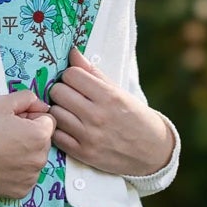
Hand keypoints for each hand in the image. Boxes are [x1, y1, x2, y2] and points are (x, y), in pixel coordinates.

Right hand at [0, 89, 55, 195]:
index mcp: (40, 135)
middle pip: (43, 142)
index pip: (48, 122)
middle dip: (30, 137)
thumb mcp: (3, 103)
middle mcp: (40, 159)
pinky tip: (1, 165)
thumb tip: (42, 106)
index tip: (15, 122)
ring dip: (25, 155)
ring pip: (35, 161)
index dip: (32, 118)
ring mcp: (31, 177)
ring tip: (2, 151)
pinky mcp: (21, 191)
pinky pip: (26, 178)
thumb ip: (28, 99)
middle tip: (6, 136)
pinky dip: (17, 172)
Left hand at [45, 49, 174, 175]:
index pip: (71, 74)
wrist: (151, 151)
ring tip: (70, 113)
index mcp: (109, 96)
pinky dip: (59, 130)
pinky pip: (57, 136)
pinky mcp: (83, 153)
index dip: (71, 76)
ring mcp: (89, 136)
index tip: (77, 82)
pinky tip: (69, 128)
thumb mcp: (119, 91)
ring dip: (59, 111)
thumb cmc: (134, 117)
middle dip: (62, 91)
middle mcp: (97, 115)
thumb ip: (94, 73)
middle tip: (70, 97)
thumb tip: (73, 53)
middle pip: (58, 92)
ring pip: (54, 113)